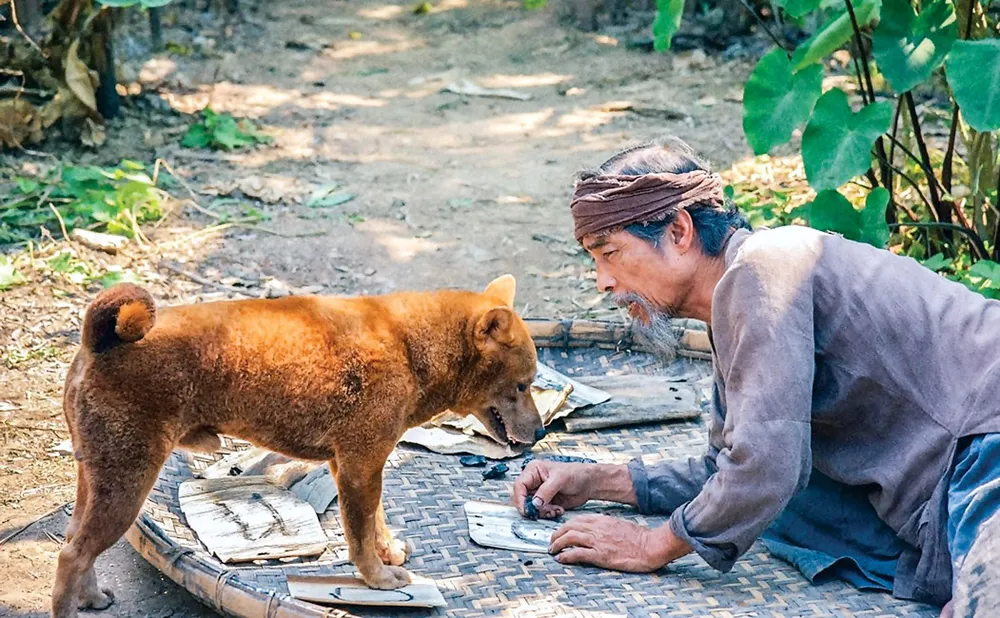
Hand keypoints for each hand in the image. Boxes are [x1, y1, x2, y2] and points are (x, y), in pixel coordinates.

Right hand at [512, 461, 594, 518]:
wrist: (589, 483)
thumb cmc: (576, 474)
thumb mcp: (560, 479)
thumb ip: (546, 491)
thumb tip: (534, 503)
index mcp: (533, 471)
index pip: (519, 486)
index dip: (520, 499)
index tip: (526, 509)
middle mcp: (534, 482)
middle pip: (523, 498)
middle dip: (532, 507)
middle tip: (543, 511)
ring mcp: (539, 493)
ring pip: (531, 507)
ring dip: (542, 512)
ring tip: (554, 509)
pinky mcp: (546, 502)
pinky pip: (541, 512)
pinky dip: (548, 513)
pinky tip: (558, 510)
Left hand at [548, 515, 689, 572]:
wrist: (650, 545)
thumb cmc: (639, 537)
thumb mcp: (619, 524)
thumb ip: (606, 525)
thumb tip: (596, 530)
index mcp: (602, 519)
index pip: (577, 519)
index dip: (565, 526)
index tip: (561, 532)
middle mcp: (597, 528)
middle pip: (569, 527)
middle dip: (556, 534)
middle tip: (552, 542)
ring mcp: (598, 541)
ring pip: (569, 538)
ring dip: (557, 544)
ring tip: (552, 550)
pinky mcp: (601, 555)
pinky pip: (577, 553)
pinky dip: (566, 555)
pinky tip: (561, 559)